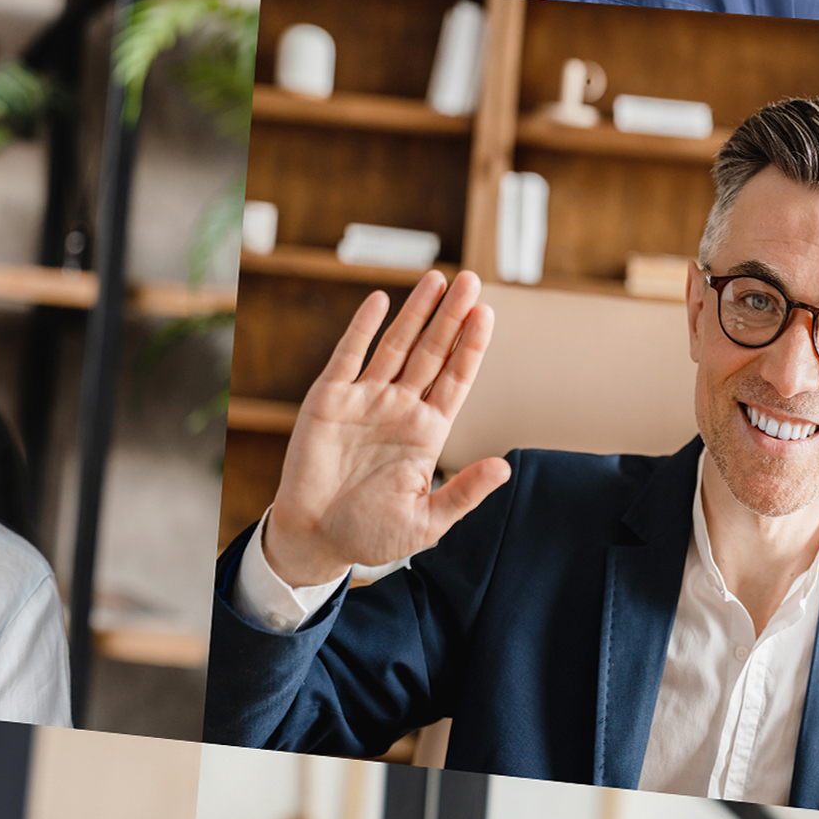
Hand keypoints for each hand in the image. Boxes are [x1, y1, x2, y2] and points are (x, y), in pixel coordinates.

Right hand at [261, 273, 509, 586]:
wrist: (315, 538)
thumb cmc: (371, 535)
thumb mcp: (426, 522)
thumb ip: (464, 493)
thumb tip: (504, 469)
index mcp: (427, 433)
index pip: (455, 380)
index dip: (470, 347)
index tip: (487, 314)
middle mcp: (400, 409)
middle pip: (432, 353)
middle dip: (451, 317)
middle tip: (471, 281)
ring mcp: (365, 401)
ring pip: (396, 346)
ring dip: (416, 313)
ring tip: (437, 279)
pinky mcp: (329, 400)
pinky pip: (349, 356)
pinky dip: (363, 328)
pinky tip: (381, 301)